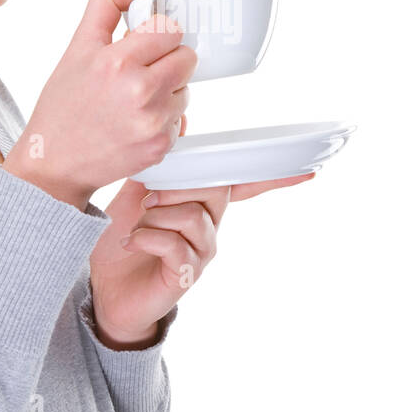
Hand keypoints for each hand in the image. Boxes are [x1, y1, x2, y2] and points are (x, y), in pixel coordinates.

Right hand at [3, 0, 195, 209]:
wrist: (54, 163)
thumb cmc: (63, 105)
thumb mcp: (77, 47)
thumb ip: (107, 4)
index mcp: (118, 62)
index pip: (170, 29)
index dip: (156, 34)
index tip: (142, 43)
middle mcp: (140, 92)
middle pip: (187, 57)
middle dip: (167, 59)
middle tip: (140, 70)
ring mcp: (154, 122)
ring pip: (186, 88)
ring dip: (167, 89)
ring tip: (133, 99)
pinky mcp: (162, 145)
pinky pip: (181, 117)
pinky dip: (164, 117)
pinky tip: (135, 122)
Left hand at [89, 114, 317, 348]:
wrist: (102, 289)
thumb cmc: (124, 237)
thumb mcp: (138, 190)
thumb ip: (162, 162)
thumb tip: (182, 122)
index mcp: (202, 203)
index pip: (242, 184)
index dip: (272, 177)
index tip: (309, 170)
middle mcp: (209, 227)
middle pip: (215, 190)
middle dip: (178, 187)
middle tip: (147, 197)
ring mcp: (201, 252)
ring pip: (193, 217)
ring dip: (156, 216)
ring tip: (136, 225)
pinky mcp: (186, 274)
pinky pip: (175, 245)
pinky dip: (146, 237)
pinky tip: (131, 242)